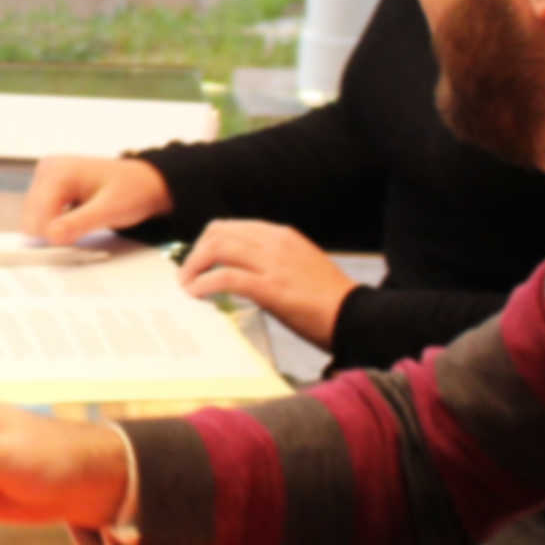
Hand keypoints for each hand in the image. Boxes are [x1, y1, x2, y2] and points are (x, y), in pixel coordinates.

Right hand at [20, 155, 171, 245]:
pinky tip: (74, 225)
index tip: (69, 250)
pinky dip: (55, 226)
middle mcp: (47, 170)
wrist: (144, 183)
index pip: (38, 214)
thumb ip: (79, 223)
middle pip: (32, 217)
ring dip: (53, 231)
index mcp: (58, 171)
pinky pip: (41, 215)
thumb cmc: (132, 191)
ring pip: (34, 218)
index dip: (52, 236)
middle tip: (78, 240)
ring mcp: (46, 178)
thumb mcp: (109, 210)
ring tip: (80, 230)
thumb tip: (52, 236)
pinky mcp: (48, 188)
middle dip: (52, 234)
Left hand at [178, 219, 354, 347]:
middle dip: (196, 252)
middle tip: (187, 274)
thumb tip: (238, 272)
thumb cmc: (328, 300)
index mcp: (282, 235)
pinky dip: (204, 284)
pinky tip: (197, 294)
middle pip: (219, 233)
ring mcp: (274, 263)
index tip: (197, 260)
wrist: (357, 317)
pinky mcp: (272, 287)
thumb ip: (271, 262)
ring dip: (194, 267)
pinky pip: (226, 277)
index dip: (207, 242)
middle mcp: (276, 242)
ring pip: (218, 249)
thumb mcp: (299, 266)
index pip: (232, 227)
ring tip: (187, 285)